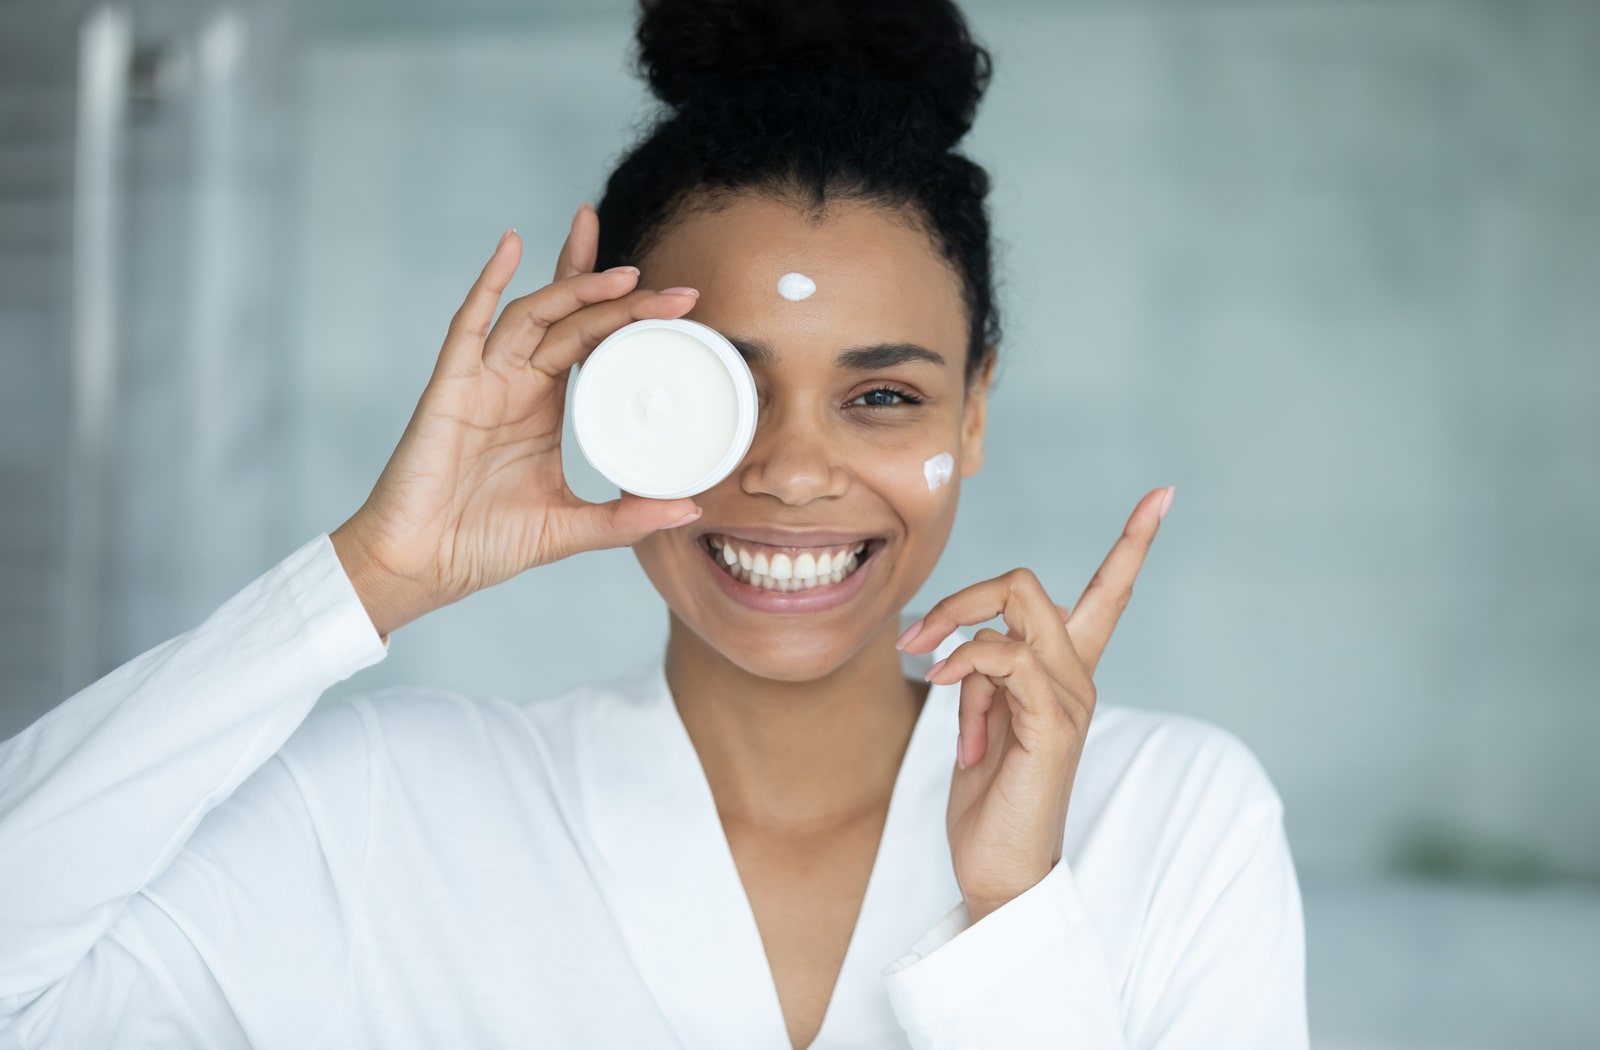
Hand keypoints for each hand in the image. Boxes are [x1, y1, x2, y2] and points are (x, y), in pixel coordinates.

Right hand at [331, 205, 703, 637]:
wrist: (421, 566)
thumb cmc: (482, 543)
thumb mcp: (571, 528)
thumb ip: (627, 518)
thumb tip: (690, 508)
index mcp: (546, 405)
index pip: (594, 342)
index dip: (632, 317)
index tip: (682, 309)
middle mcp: (517, 382)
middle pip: (572, 318)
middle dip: (620, 297)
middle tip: (677, 292)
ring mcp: (483, 379)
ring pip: (535, 316)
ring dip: (576, 288)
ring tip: (625, 277)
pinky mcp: (449, 386)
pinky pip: (468, 324)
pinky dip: (488, 283)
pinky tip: (511, 247)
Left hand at [897, 485, 1173, 921]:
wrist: (999, 870)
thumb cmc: (991, 798)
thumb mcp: (981, 719)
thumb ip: (985, 672)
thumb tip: (963, 643)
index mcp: (1065, 675)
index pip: (1109, 595)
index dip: (1134, 543)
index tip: (1163, 496)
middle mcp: (1078, 680)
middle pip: (1030, 584)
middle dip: (964, 594)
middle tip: (918, 637)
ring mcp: (1070, 700)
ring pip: (1016, 609)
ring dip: (954, 630)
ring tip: (930, 674)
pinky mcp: (1052, 725)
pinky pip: (1007, 657)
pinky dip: (965, 662)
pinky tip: (943, 686)